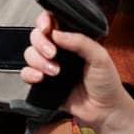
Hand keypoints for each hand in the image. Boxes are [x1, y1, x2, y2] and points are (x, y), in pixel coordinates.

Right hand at [22, 11, 133, 133]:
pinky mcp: (43, 83)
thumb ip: (80, 42)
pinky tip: (40, 79)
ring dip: (38, 61)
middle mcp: (59, 50)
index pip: (53, 22)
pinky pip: (26, 73)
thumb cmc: (106, 83)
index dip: (44, 22)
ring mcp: (49, 66)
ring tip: (54, 72)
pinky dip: (29, 74)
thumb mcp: (100, 57)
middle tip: (53, 54)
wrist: (104, 111)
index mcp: (73, 40)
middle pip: (37, 36)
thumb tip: (57, 33)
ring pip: (30, 54)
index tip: (46, 28)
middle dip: (41, 43)